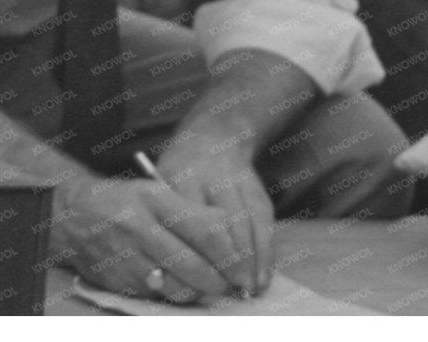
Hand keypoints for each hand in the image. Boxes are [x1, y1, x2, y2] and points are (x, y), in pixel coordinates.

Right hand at [51, 175, 247, 303]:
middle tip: (228, 284)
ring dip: (198, 292)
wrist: (68, 217)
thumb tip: (231, 233)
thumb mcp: (154, 192)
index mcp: (154, 200)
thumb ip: (192, 211)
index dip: (232, 256)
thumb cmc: (120, 202)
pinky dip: (171, 294)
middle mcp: (140, 228)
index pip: (207, 232)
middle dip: (220, 282)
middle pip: (196, 267)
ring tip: (202, 285)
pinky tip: (173, 284)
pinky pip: (157, 296)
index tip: (243, 269)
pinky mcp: (118, 281)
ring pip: (179, 288)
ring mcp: (127, 257)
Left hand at [153, 144, 273, 295]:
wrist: (212, 137)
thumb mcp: (161, 186)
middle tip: (229, 291)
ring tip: (249, 289)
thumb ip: (166, 220)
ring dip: (251, 261)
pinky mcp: (258, 189)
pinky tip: (263, 276)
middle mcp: (210, 177)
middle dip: (228, 259)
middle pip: (223, 221)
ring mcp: (237, 181)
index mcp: (179, 176)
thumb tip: (170, 270)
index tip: (197, 278)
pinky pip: (265, 223)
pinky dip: (266, 253)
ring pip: (248, 223)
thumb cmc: (178, 174)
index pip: (188, 218)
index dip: (195, 250)